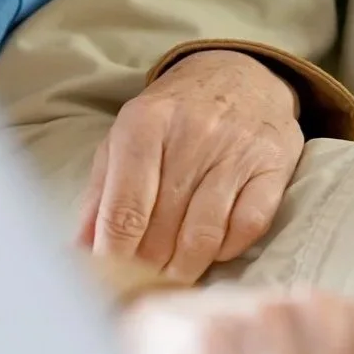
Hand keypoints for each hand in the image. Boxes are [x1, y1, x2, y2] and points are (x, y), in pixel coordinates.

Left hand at [78, 51, 304, 282]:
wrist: (243, 72)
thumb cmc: (174, 114)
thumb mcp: (126, 135)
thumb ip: (101, 190)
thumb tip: (81, 249)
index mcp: (145, 123)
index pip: (124, 208)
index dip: (114, 254)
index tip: (109, 278)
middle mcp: (193, 134)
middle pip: (162, 228)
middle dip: (148, 265)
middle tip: (141, 280)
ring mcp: (237, 150)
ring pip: (204, 234)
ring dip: (185, 267)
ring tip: (173, 277)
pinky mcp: (272, 165)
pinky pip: (249, 225)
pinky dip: (227, 249)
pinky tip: (213, 250)